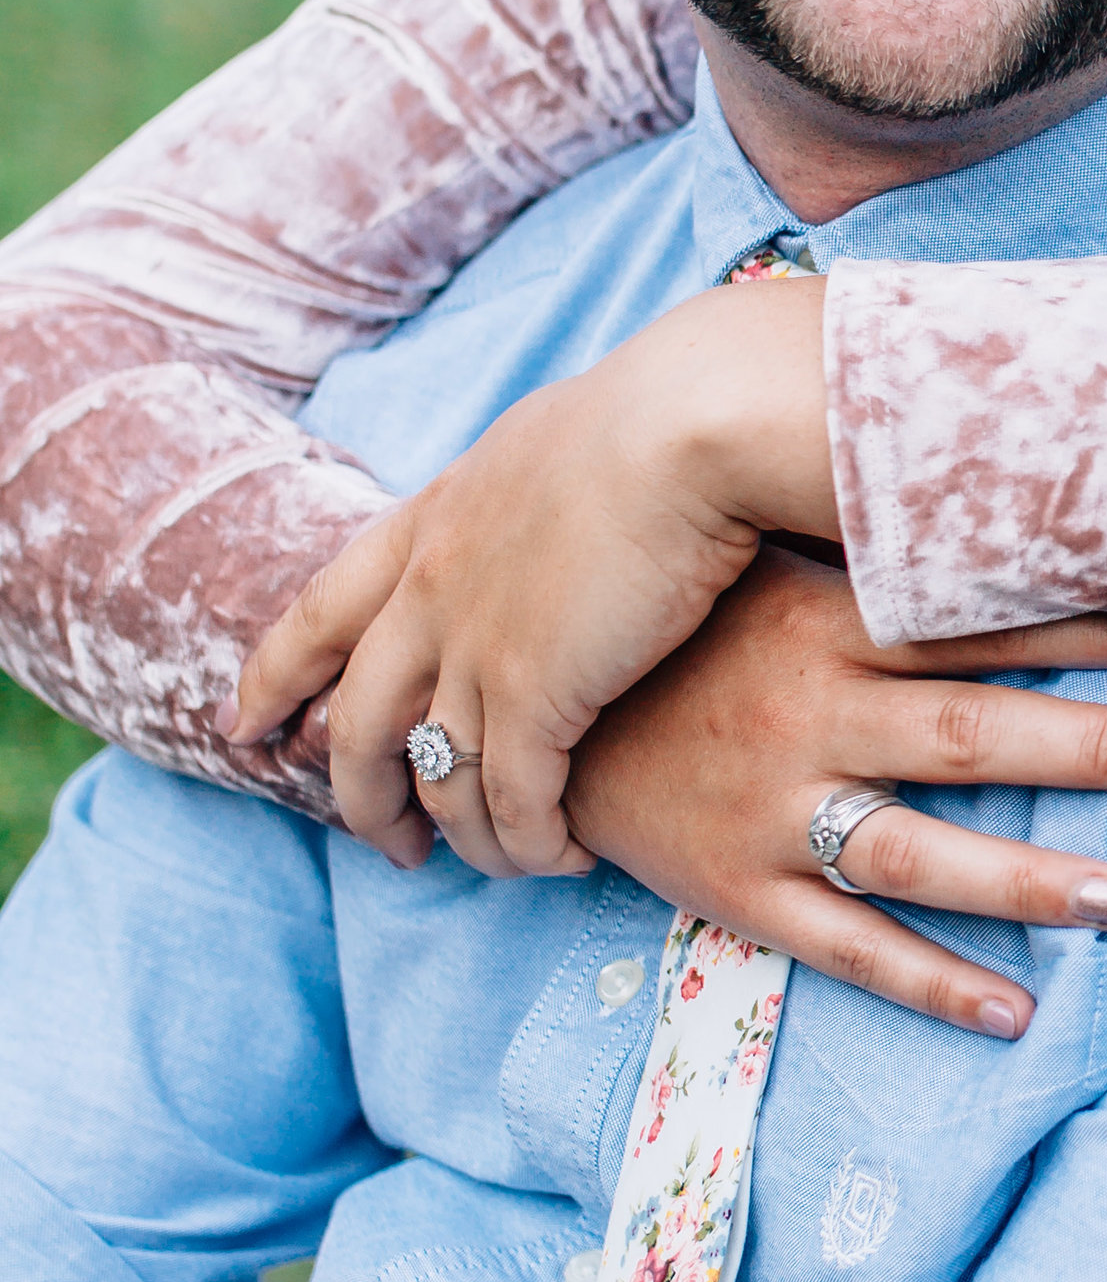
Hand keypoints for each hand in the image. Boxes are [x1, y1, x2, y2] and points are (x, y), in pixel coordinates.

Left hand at [227, 276, 873, 871]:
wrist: (691, 425)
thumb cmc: (659, 418)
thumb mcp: (553, 446)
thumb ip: (526, 496)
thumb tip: (557, 510)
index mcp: (432, 522)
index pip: (324, 608)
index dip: (275, 673)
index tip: (241, 723)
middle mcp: (433, 592)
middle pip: (359, 723)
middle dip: (363, 799)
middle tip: (391, 845)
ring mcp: (476, 648)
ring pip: (439, 780)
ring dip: (467, 839)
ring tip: (508, 863)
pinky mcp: (538, 697)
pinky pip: (512, 802)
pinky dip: (532, 843)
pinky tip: (566, 854)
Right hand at [561, 546, 1106, 1034]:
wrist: (530, 703)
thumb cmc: (673, 625)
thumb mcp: (762, 560)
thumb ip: (866, 536)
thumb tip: (983, 469)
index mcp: (821, 620)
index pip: (978, 619)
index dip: (1090, 623)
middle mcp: (808, 713)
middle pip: (970, 732)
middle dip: (1089, 743)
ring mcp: (773, 808)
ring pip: (919, 852)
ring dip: (1027, 877)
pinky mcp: (738, 886)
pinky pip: (848, 946)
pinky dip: (932, 984)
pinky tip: (1015, 1010)